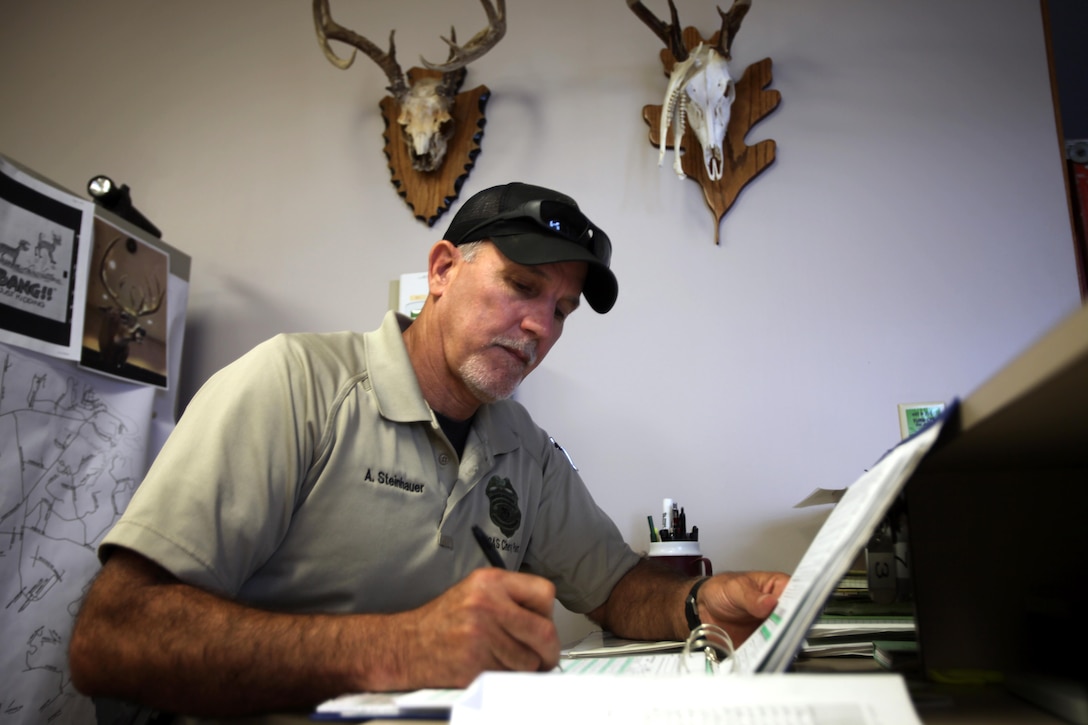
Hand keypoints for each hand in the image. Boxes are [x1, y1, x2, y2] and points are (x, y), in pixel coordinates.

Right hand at [403, 568, 560, 687]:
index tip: (544, 625)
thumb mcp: (476, 591)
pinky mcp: (474, 664)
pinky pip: (509, 677)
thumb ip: (511, 598)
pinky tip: (490, 667)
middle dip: (549, 650)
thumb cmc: (442, 621)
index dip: (549, 614)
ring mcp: (480, 635)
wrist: (405, 645)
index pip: (544, 593)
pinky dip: (505, 678)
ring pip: (529, 661)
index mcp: (490, 582)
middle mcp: (486, 604)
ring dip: (525, 668)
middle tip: (544, 657)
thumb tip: (547, 620)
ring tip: (505, 660)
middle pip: (544, 632)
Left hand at [697, 570, 788, 645]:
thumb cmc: (721, 589)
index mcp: (778, 587)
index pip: (797, 596)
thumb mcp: (734, 589)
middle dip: (789, 627)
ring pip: (785, 637)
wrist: (704, 607)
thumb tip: (770, 602)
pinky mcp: (763, 642)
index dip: (798, 606)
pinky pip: (770, 650)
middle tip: (781, 631)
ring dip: (779, 642)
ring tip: (771, 644)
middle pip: (794, 620)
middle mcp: (779, 608)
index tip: (791, 614)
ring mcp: (773, 626)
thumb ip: (751, 597)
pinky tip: (762, 654)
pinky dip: (767, 654)